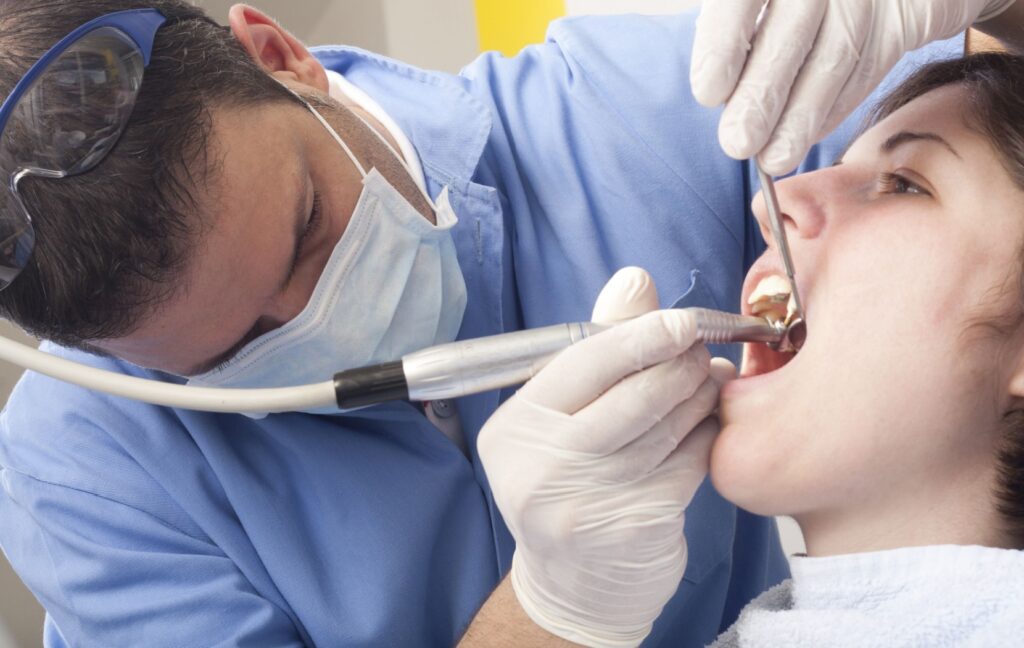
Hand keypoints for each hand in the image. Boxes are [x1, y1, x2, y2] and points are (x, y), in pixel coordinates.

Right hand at [477, 267, 733, 646]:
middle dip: (679, 364)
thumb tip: (634, 279)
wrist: (573, 584)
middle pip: (632, 395)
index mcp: (514, 429)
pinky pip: (688, 462)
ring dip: (699, 395)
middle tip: (701, 350)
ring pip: (666, 427)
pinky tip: (708, 423)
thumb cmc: (567, 483)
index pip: (582, 364)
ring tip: (709, 379)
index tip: (681, 322)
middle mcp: (540, 467)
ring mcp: (588, 502)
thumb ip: (597, 348)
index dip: (640, 336)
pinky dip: (705, 436)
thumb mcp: (561, 418)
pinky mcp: (636, 525)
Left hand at [690, 0, 1016, 173]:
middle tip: (737, 144)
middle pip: (791, 34)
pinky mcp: (907, 13)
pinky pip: (870, 65)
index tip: (708, 94)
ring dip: (800, 118)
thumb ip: (735, 28)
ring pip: (836, 58)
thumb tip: (720, 94)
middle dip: (762, 97)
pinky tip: (808, 133)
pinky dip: (835, 107)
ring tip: (773, 157)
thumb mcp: (756, 4)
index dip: (724, 46)